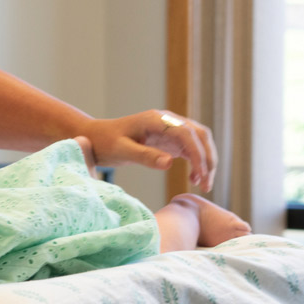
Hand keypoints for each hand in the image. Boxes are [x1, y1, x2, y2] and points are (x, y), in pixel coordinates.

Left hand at [84, 110, 216, 191]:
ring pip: (199, 142)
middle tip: (206, 184)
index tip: (200, 175)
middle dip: (208, 159)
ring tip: (203, 184)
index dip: (198, 154)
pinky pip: (191, 148)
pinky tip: (195, 178)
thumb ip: (144, 156)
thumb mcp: (121, 150)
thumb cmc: (105, 142)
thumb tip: (170, 163)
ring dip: (206, 161)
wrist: (95, 138)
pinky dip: (197, 162)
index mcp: (156, 119)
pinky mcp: (169, 139)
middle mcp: (168, 120)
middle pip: (200, 136)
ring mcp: (170, 129)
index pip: (187, 133)